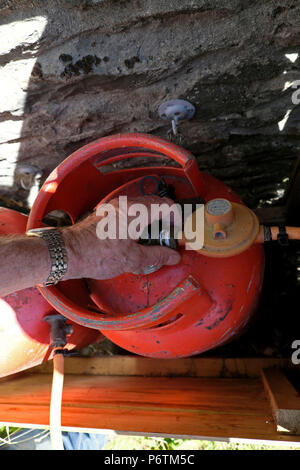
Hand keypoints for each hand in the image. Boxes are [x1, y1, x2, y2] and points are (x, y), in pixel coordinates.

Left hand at [62, 196, 180, 279]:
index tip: (179, 233)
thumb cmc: (97, 254)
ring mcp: (115, 206)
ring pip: (142, 206)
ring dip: (152, 220)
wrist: (68, 252)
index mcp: (137, 212)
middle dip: (166, 220)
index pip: (167, 206)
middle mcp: (126, 204)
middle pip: (156, 204)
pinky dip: (139, 220)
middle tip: (168, 237)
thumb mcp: (133, 259)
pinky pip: (130, 210)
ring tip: (152, 239)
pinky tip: (135, 237)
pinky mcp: (107, 212)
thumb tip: (173, 256)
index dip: (178, 219)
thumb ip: (157, 255)